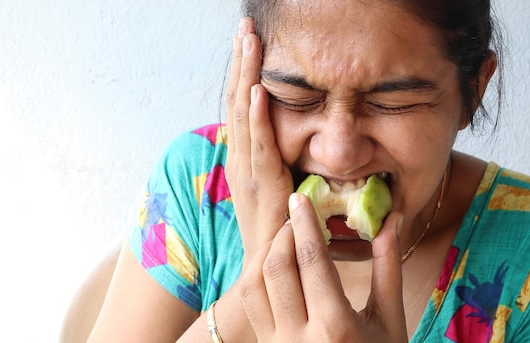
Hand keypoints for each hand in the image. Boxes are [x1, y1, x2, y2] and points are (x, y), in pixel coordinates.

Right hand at [225, 18, 293, 266]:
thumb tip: (292, 133)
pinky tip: (258, 90)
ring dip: (246, 74)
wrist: (264, 267)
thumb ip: (278, 158)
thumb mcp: (275, 184)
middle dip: (241, 60)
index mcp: (243, 153)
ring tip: (248, 40)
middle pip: (237, 97)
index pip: (240, 102)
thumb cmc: (275, 226)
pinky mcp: (261, 184)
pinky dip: (256, 116)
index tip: (248, 38)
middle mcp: (239, 156)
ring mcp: (246, 168)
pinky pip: (259, 144)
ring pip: (243, 112)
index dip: (243, 69)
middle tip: (244, 24)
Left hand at [239, 193, 407, 341]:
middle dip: (284, 233)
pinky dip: (255, 275)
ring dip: (265, 252)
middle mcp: (298, 338)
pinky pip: (250, 303)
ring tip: (285, 236)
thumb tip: (390, 222)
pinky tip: (274, 262)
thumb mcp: (390, 321)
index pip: (312, 261)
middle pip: (276, 268)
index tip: (301, 198)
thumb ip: (387, 270)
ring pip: (253, 284)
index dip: (305, 224)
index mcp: (335, 328)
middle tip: (295, 214)